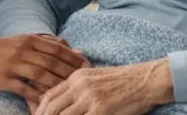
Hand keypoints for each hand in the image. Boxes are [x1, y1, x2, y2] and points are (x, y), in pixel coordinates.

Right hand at [0, 34, 90, 104]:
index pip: (57, 49)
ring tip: (71, 94)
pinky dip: (38, 96)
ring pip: (42, 75)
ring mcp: (14, 64)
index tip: (88, 66)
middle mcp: (24, 50)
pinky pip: (26, 89)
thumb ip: (46, 44)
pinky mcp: (5, 79)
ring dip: (57, 85)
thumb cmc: (0, 49)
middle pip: (53, 62)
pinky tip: (48, 103)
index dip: (74, 58)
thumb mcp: (23, 41)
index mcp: (30, 40)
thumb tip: (72, 48)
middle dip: (71, 72)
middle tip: (85, 82)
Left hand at [35, 59, 173, 114]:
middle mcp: (80, 85)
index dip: (40, 110)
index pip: (49, 95)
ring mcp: (90, 98)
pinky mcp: (101, 110)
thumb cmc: (123, 81)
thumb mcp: (96, 77)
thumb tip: (66, 102)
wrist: (146, 80)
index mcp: (77, 76)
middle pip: (52, 107)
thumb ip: (80, 87)